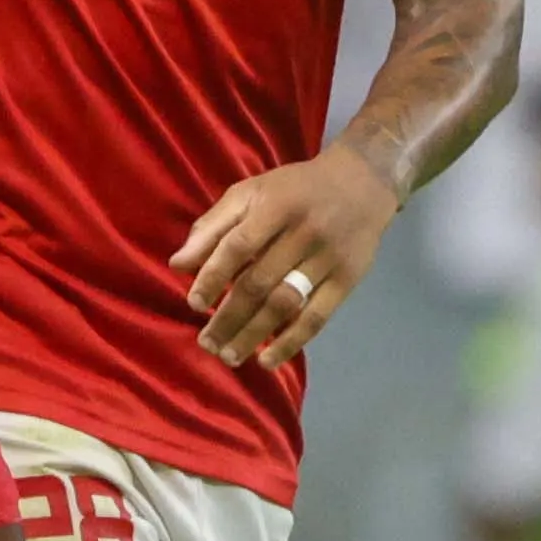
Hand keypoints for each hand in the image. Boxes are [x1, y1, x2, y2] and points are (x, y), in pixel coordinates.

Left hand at [176, 145, 398, 369]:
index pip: (237, 246)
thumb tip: (177, 264)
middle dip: (228, 317)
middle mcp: (303, 232)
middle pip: (259, 282)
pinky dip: (291, 342)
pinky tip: (267, 360)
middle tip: (206, 343)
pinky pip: (317, 317)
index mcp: (274, 205)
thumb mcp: (252, 192)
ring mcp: (327, 258)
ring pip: (285, 304)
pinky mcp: (347, 279)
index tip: (194, 304)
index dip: (212, 277)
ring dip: (254, 335)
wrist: (363, 181)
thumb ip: (213, 226)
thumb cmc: (295, 190)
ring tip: (228, 356)